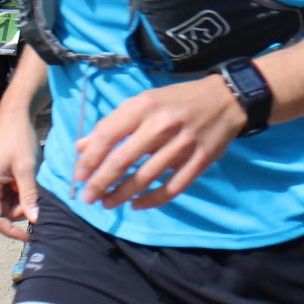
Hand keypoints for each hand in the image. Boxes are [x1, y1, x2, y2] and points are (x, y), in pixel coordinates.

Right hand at [0, 107, 41, 240]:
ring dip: (20, 201)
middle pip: (0, 214)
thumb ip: (29, 196)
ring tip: (31, 183)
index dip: (12, 231)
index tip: (31, 235)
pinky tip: (26, 181)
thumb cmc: (19, 138)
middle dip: (20, 211)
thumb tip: (35, 220)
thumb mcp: (27, 169)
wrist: (14, 115)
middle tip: (36, 197)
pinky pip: (5, 196)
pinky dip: (18, 194)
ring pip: (4, 206)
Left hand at [73, 75, 244, 209]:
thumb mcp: (143, 102)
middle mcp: (161, 125)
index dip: (90, 159)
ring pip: (145, 178)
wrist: (225, 98)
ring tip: (107, 203)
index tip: (79, 176)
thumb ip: (113, 123)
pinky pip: (172, 188)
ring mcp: (182, 145)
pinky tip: (137, 205)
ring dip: (122, 195)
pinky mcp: (200, 161)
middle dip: (100, 183)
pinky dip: (152, 200)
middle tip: (88, 198)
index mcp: (144, 106)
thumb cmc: (176, 101)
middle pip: (123, 160)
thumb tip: (82, 147)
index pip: (108, 135)